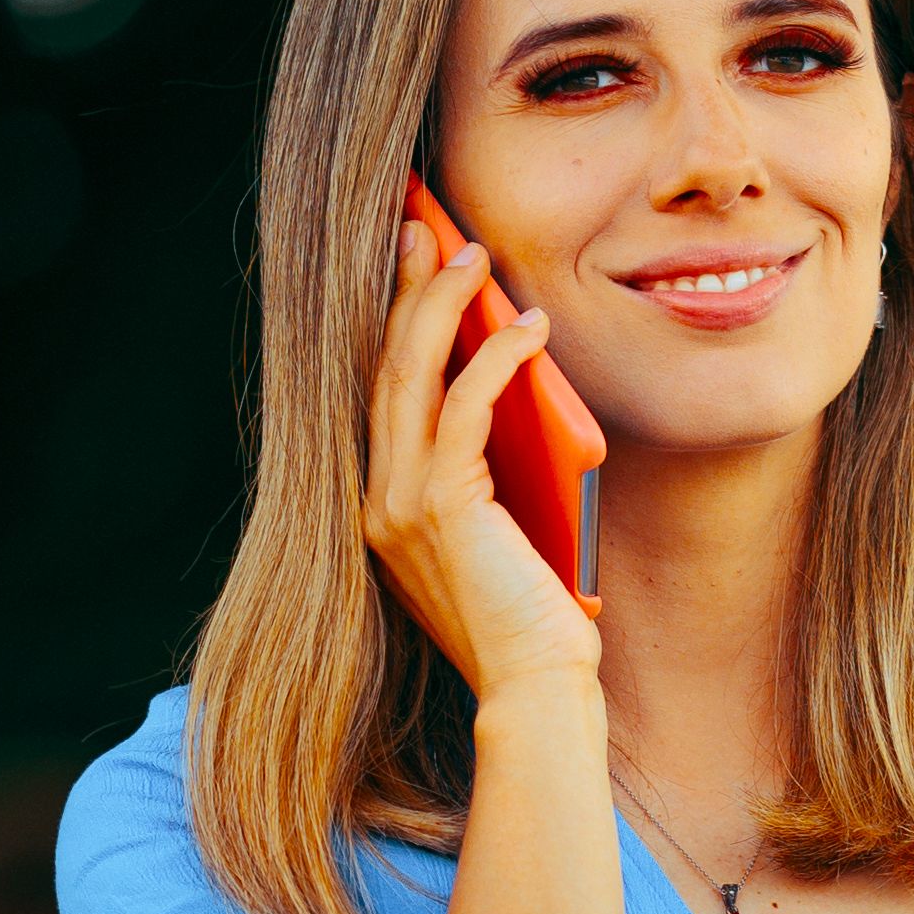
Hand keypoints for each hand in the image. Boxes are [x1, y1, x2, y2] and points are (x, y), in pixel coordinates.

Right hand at [360, 209, 599, 701]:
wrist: (535, 689)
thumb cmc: (534, 618)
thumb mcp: (507, 529)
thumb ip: (493, 472)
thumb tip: (520, 395)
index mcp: (386, 506)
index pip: (385, 393)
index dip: (396, 322)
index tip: (409, 262)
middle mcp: (379, 499)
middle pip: (386, 369)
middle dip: (405, 290)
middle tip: (423, 224)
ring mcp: (400, 504)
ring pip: (412, 376)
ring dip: (443, 306)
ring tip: (471, 254)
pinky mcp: (442, 508)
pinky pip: (464, 409)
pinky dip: (496, 359)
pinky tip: (529, 328)